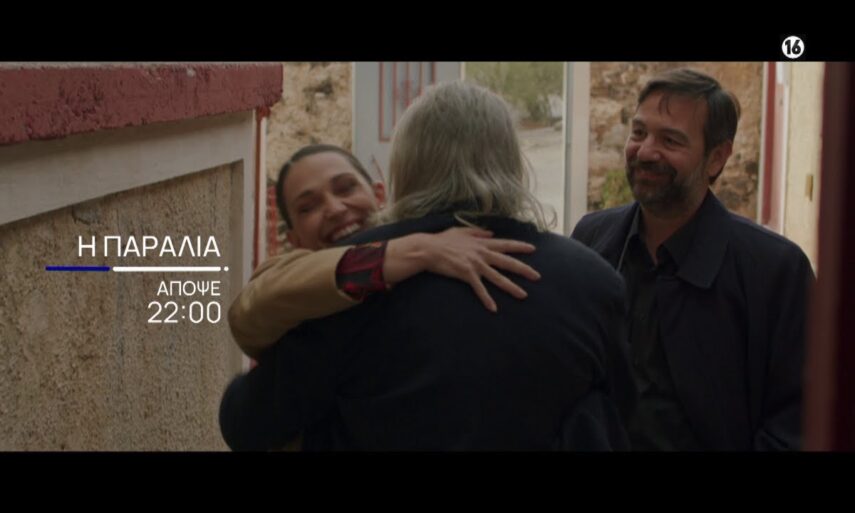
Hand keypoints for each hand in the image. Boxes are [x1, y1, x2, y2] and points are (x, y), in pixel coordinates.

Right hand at [384, 227, 539, 311]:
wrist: (428, 249)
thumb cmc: (442, 240)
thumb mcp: (461, 231)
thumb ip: (477, 232)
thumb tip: (490, 232)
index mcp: (482, 243)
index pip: (505, 244)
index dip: (520, 246)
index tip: (533, 249)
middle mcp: (482, 253)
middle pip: (507, 262)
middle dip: (524, 269)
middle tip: (537, 277)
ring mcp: (475, 264)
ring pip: (498, 277)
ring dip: (511, 287)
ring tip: (523, 295)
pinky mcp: (466, 274)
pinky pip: (479, 288)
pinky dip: (487, 299)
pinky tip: (494, 308)